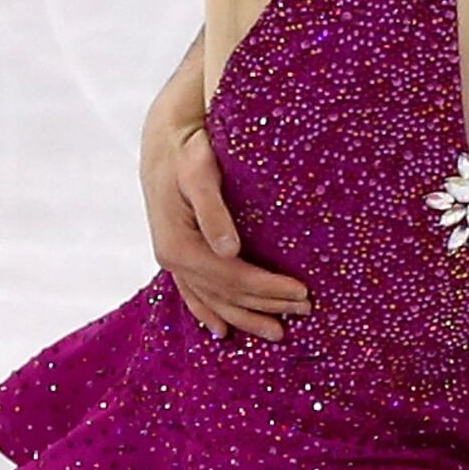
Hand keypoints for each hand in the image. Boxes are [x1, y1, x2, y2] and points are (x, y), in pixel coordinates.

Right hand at [145, 117, 311, 339]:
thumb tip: (229, 250)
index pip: (233, 277)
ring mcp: (172, 260)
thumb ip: (213, 211)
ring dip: (245, 317)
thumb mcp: (200, 173)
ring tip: (277, 331)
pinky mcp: (176, 255)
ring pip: (212, 299)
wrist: (163, 139)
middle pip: (226, 294)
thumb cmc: (188, 151)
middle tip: (305, 312)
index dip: (268, 289)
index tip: (303, 292)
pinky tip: (222, 330)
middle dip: (266, 305)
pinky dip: (209, 313)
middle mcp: (172, 259)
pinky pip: (193, 294)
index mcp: (179, 244)